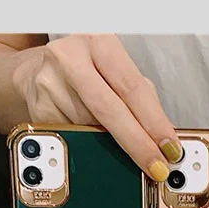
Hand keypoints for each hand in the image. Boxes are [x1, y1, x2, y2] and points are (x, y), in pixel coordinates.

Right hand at [12, 34, 180, 181]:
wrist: (38, 69)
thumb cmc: (87, 70)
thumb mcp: (117, 72)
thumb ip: (142, 99)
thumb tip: (165, 136)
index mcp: (100, 42)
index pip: (133, 88)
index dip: (154, 121)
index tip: (170, 146)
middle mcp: (71, 57)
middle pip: (110, 110)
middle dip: (137, 143)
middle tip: (156, 165)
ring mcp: (50, 82)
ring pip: (91, 127)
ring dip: (113, 146)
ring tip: (124, 149)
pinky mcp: (39, 108)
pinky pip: (74, 136)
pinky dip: (91, 144)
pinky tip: (95, 140)